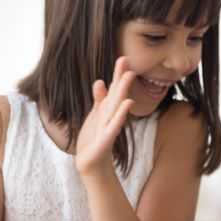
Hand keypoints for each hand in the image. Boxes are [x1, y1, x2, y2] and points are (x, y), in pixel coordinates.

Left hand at [75, 56, 134, 177]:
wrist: (91, 163)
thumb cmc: (94, 138)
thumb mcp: (95, 115)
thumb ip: (99, 99)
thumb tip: (100, 81)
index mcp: (107, 110)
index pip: (114, 89)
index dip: (117, 74)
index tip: (123, 58)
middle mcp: (111, 116)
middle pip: (117, 93)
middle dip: (121, 77)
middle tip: (126, 59)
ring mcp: (110, 126)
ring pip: (117, 105)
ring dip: (123, 90)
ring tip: (129, 75)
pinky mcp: (106, 138)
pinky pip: (114, 124)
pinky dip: (121, 114)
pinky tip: (127, 103)